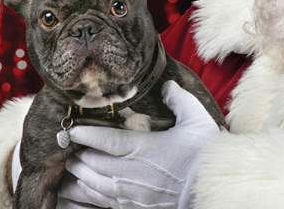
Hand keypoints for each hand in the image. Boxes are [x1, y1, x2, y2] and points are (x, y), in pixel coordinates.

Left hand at [57, 80, 220, 208]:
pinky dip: (87, 196)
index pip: (104, 140)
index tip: (72, 130)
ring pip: (92, 186)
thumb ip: (179, 99)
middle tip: (71, 148)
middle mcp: (131, 172)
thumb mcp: (196, 119)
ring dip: (79, 176)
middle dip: (78, 155)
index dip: (85, 135)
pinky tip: (83, 191)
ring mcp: (130, 194)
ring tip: (72, 168)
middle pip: (91, 164)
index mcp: (143, 148)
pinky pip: (101, 204)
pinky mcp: (133, 208)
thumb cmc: (205, 153)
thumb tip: (167, 85)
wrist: (212, 187)